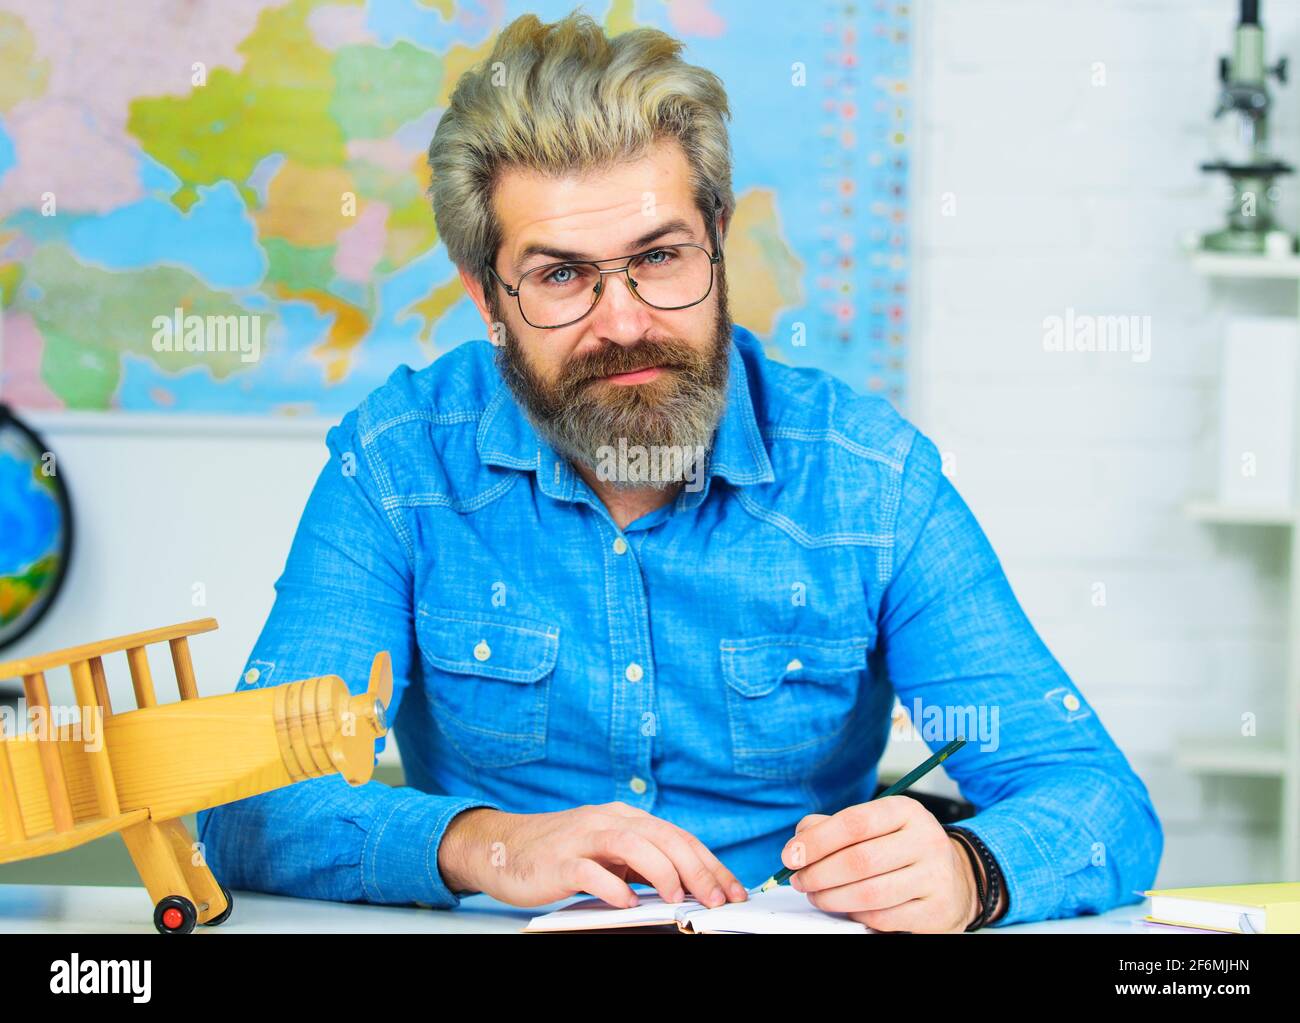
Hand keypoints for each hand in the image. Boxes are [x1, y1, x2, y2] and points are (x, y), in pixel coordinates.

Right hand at [438, 802, 748, 909]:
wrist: (501, 847)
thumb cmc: (557, 854)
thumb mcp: (606, 853)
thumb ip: (640, 863)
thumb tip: (686, 886)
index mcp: (624, 818)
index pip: (677, 836)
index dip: (709, 862)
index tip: (731, 890)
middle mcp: (607, 821)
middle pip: (662, 837)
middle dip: (696, 869)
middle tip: (716, 899)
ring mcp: (582, 838)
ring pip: (632, 845)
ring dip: (662, 872)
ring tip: (679, 898)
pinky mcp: (558, 860)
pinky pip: (590, 871)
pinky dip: (612, 886)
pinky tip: (626, 902)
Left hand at [782, 796, 981, 932]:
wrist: (956, 878)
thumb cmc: (903, 848)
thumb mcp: (876, 825)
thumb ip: (833, 827)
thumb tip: (799, 843)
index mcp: (906, 811)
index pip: (854, 823)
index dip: (816, 841)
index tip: (790, 856)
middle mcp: (926, 840)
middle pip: (858, 861)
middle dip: (818, 874)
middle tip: (799, 880)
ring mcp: (934, 877)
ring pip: (868, 894)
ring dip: (831, 898)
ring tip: (816, 895)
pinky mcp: (935, 911)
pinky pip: (882, 918)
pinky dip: (856, 915)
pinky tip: (847, 907)